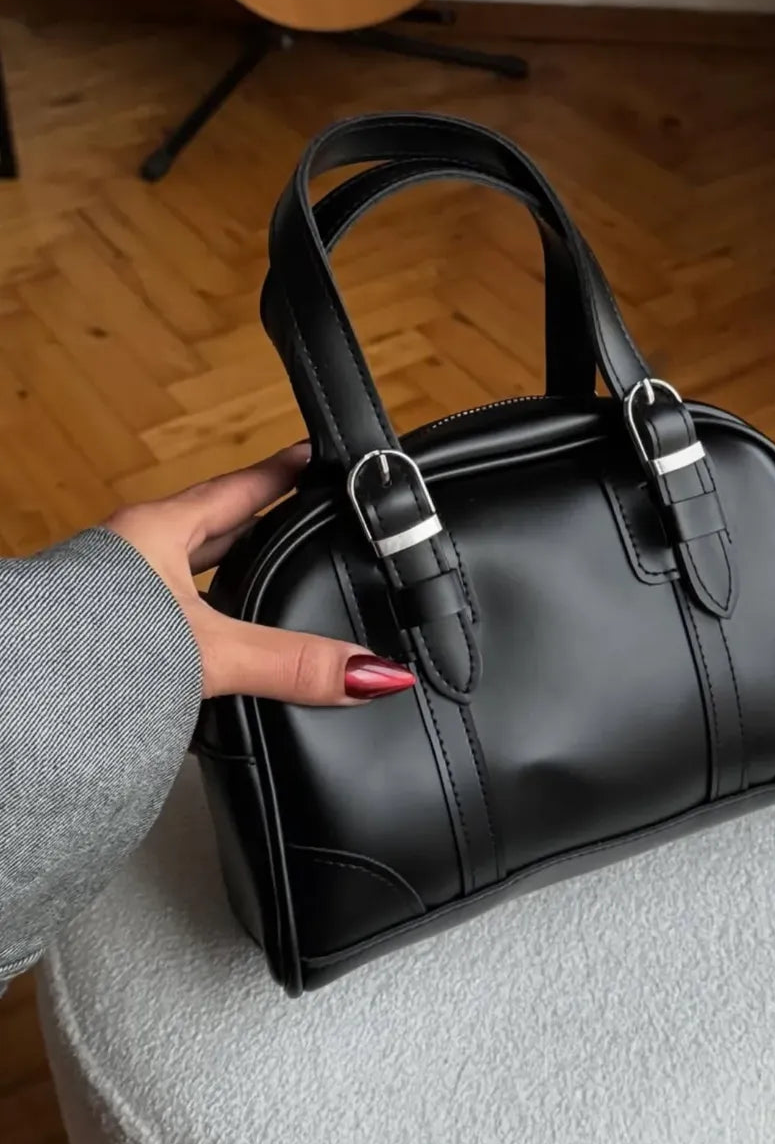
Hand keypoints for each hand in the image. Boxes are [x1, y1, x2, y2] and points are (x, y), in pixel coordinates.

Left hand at [106, 444, 414, 704]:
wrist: (14, 688)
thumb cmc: (81, 646)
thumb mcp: (207, 651)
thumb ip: (291, 664)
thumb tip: (370, 670)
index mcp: (160, 532)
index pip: (242, 488)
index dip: (284, 473)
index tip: (316, 455)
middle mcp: (135, 555)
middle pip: (216, 528)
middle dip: (262, 527)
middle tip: (306, 520)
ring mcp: (115, 594)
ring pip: (187, 575)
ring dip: (227, 581)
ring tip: (272, 591)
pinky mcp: (102, 636)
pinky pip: (166, 617)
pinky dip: (199, 627)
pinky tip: (214, 653)